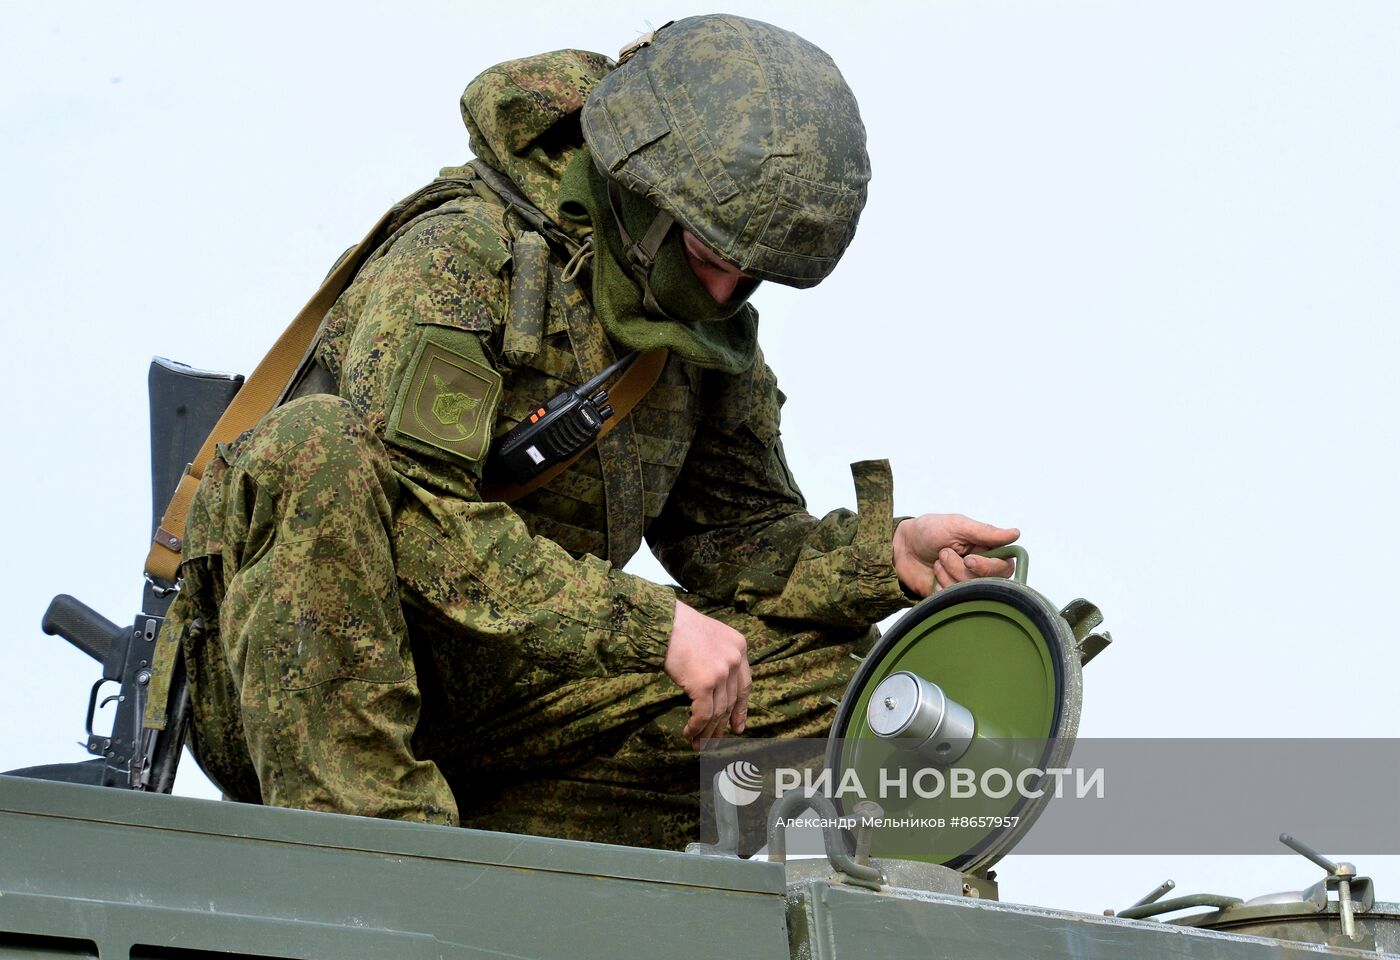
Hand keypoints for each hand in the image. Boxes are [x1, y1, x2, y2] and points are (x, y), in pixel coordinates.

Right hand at [664, 600, 752, 749]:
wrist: (663, 622)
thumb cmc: (680, 628)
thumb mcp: (711, 637)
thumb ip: (719, 658)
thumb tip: (717, 689)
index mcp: (740, 646)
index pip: (745, 685)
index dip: (740, 710)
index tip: (737, 727)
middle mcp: (734, 659)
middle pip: (730, 701)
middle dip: (721, 726)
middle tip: (714, 743)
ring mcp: (721, 672)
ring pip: (717, 712)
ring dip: (707, 732)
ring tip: (699, 745)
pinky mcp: (704, 683)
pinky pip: (703, 714)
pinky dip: (696, 728)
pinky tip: (688, 733)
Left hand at [893, 514, 1020, 596]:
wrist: (900, 546)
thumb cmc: (929, 531)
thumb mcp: (957, 525)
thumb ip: (985, 532)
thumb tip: (1015, 533)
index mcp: (986, 550)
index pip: (1004, 567)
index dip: (988, 567)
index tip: (969, 559)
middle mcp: (979, 569)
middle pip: (988, 583)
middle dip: (962, 570)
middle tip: (943, 554)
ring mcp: (964, 584)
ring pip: (969, 592)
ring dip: (949, 574)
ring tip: (937, 561)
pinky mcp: (950, 596)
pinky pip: (953, 599)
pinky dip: (941, 586)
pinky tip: (933, 574)